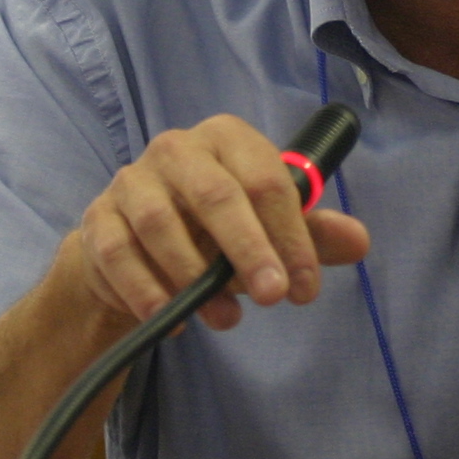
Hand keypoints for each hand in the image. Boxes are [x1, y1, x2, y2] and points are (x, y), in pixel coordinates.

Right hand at [60, 115, 370, 334]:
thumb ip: (310, 235)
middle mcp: (177, 149)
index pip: (266, 179)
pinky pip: (119, 254)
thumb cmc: (213, 232)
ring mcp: (132, 181)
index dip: (290, 235)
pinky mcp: (99, 220)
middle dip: (248, 249)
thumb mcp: (267, 231)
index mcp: (227, 138)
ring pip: (159, 223)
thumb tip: (359, 241)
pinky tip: (173, 319)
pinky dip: (147, 291)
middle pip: (215, 193)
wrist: (137, 250)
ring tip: (226, 318)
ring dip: (194, 278)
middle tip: (275, 297)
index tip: (305, 287)